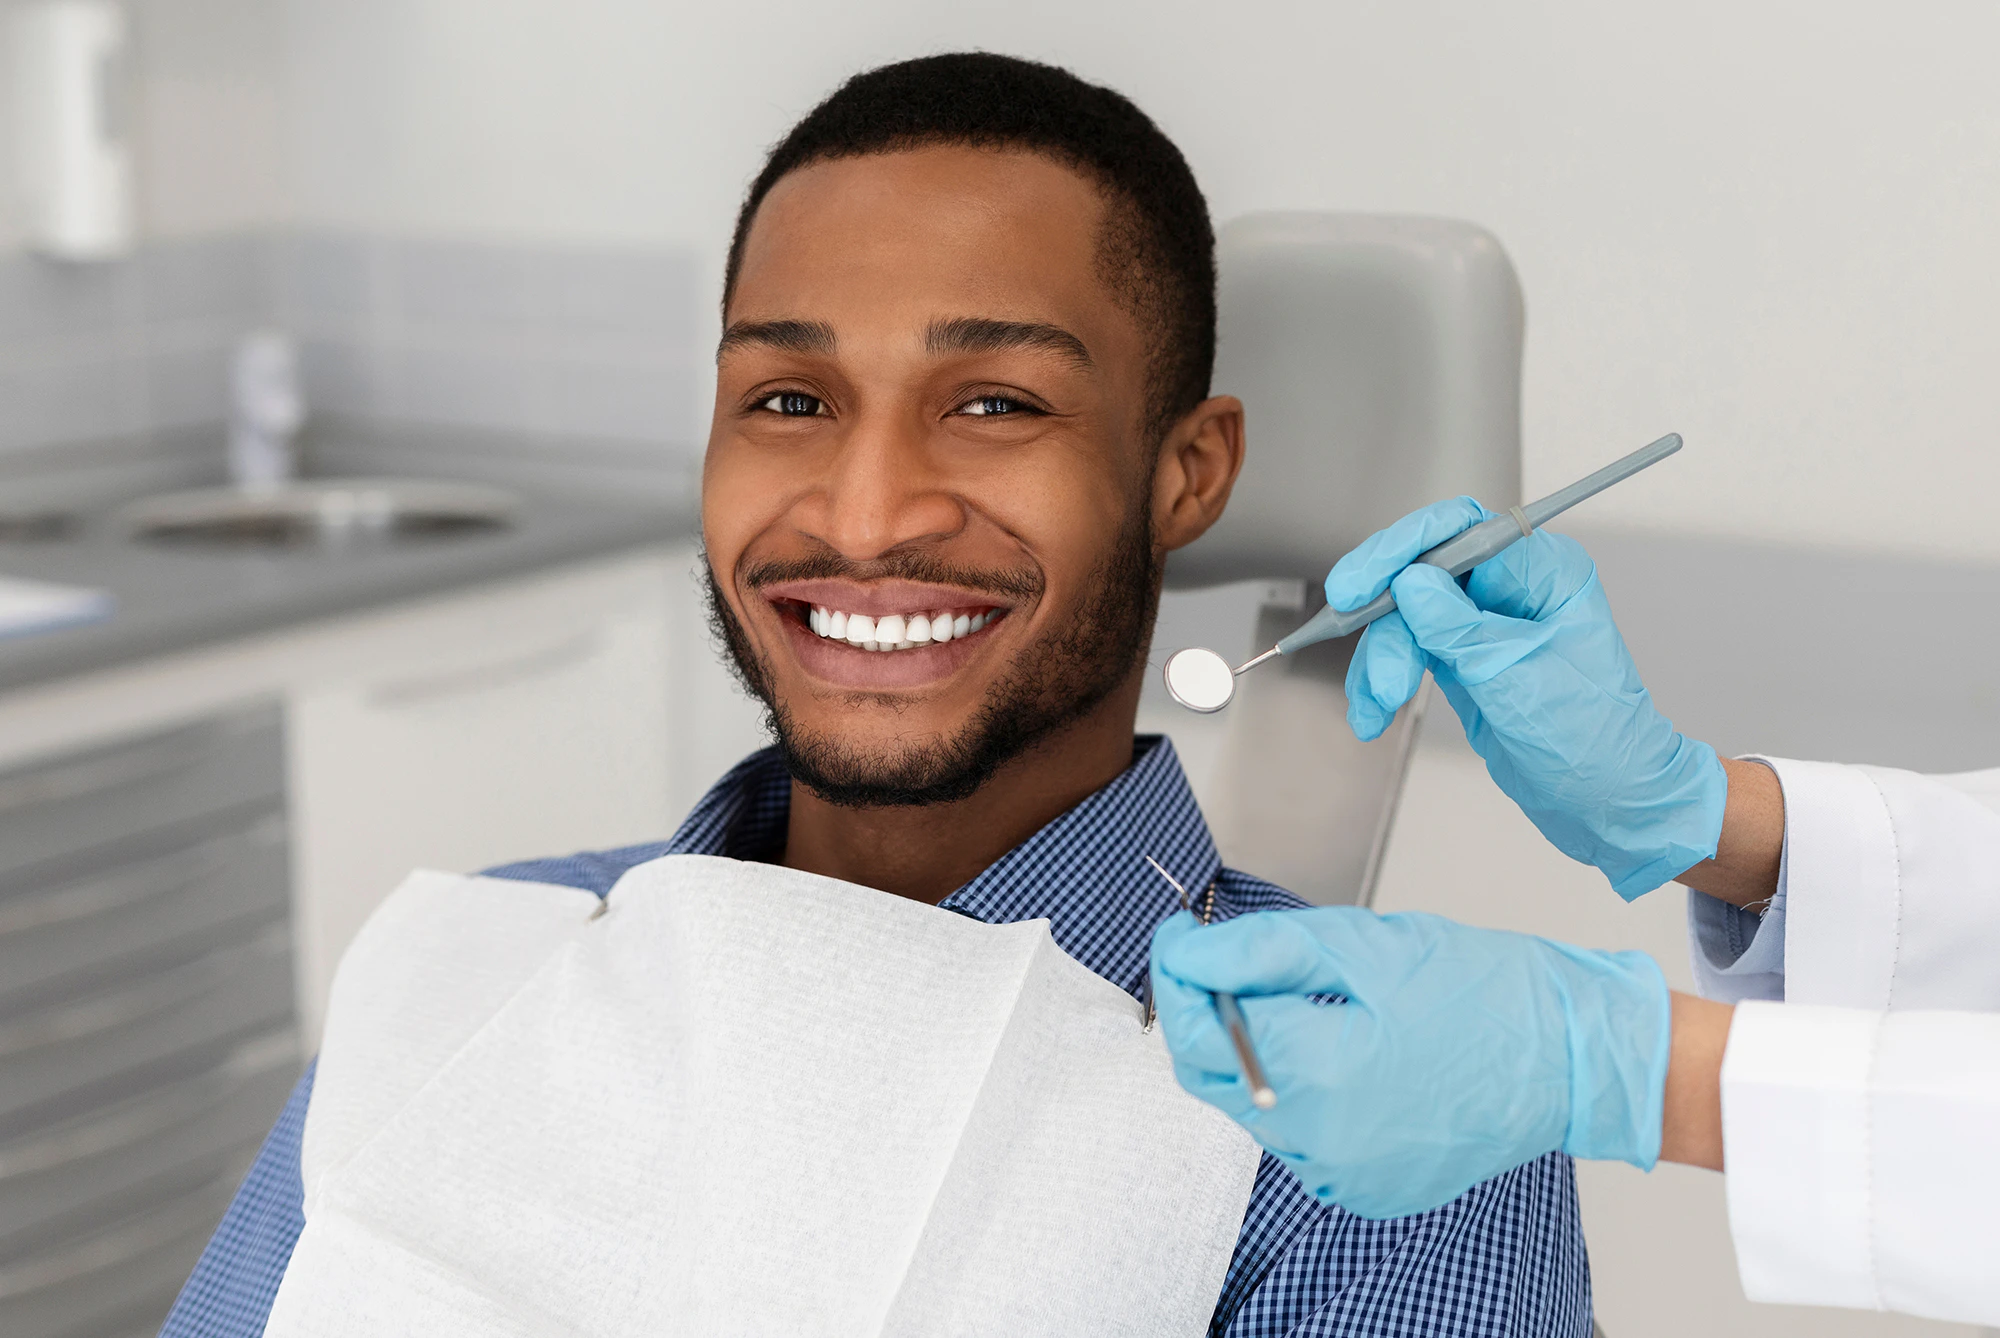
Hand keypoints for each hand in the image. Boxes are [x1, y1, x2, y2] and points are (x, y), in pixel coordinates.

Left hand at [1150, 907, 1670, 1218]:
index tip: (1181, 935)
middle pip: (1211, 1076)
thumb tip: (1184, 954)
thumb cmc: (1482, 990)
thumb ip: (1257, 952)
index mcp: (1318, 1075)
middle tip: (1227, 961)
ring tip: (1305, 1003)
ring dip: (1253, 1053)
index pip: (1198, 1027)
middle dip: (1206, 1014)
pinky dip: (1297, 1094)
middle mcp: (1322, 1142)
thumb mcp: (1360, 945)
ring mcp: (1344, 1176)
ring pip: (1251, 1108)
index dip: (1179, 973)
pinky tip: (1340, 1053)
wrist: (1571, 1056)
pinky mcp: (1366, 1190)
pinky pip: (1298, 1139)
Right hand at [1327, 497, 1726, 898]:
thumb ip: (1458, 627)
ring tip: (1379, 706)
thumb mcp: (1518, 679)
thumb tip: (1408, 582)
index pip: (1458, 530)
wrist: (1611, 801)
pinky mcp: (1462, 658)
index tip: (1359, 587)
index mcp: (1543, 571)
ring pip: (1404, 618)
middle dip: (1387, 625)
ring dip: (1380, 662)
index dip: (1400, 552)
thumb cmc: (1596, 740)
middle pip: (1419, 574)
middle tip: (1372, 669)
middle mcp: (1511, 588)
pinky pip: (1406, 652)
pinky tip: (1375, 712)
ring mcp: (1483, 623)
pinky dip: (1382, 681)